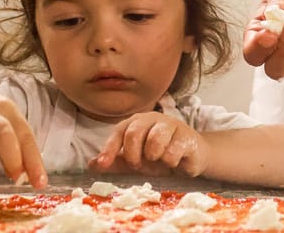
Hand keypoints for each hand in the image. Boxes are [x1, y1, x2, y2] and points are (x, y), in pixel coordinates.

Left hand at [91, 112, 208, 176]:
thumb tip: (91, 164)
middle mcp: (154, 119)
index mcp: (138, 122)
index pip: (119, 131)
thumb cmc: (162, 156)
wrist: (192, 159)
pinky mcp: (188, 137)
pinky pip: (172, 153)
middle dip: (133, 155)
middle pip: (134, 133)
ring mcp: (172, 125)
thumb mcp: (137, 161)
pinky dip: (170, 162)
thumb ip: (116, 162)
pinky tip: (175, 161)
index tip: (102, 164)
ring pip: (154, 141)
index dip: (109, 149)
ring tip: (158, 160)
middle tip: (138, 165)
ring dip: (153, 157)